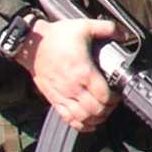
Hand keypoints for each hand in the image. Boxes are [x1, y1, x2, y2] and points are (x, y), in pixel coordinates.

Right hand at [18, 18, 119, 133]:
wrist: (30, 44)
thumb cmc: (54, 37)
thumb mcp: (83, 26)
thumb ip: (105, 28)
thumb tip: (121, 32)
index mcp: (83, 72)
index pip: (104, 96)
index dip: (115, 98)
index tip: (118, 93)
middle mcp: (73, 87)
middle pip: (95, 110)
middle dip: (107, 109)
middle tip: (112, 103)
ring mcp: (62, 95)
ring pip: (82, 118)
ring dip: (95, 119)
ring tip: (101, 113)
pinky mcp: (53, 98)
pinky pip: (67, 119)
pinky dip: (79, 124)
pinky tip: (87, 122)